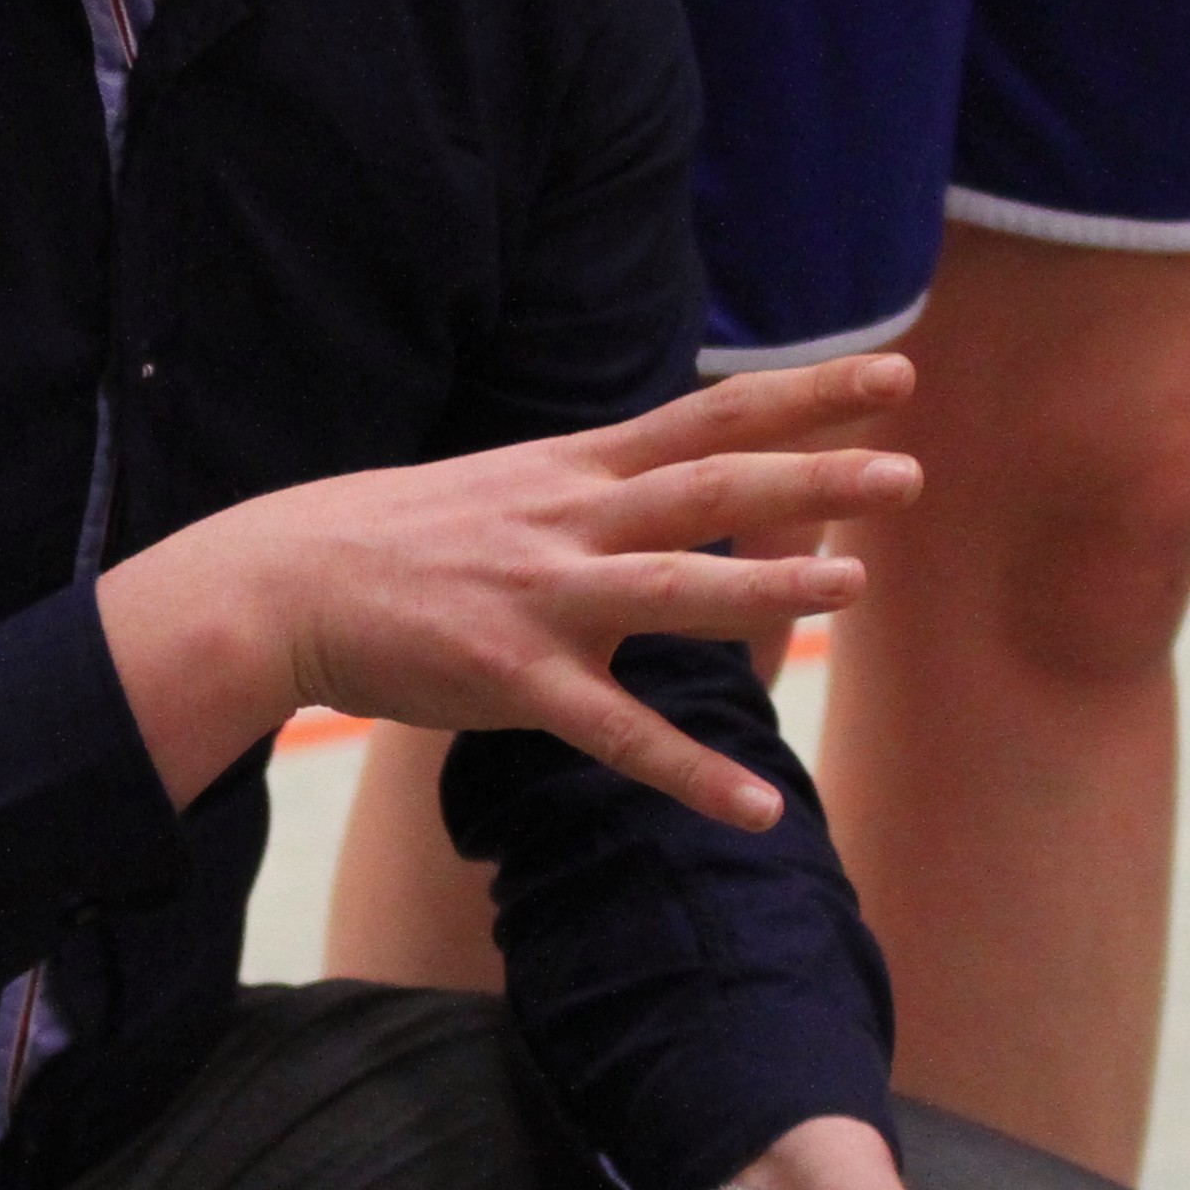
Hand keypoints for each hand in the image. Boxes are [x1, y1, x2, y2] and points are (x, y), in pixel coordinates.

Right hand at [100, 352, 918, 821]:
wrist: (283, 583)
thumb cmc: (394, 539)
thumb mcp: (506, 487)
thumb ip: (590, 490)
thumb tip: (666, 488)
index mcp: (573, 470)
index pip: (707, 418)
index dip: (803, 398)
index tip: (891, 378)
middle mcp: (571, 521)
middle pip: (708, 487)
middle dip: (811, 477)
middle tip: (906, 473)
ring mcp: (545, 599)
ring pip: (674, 586)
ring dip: (768, 587)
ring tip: (856, 587)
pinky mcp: (516, 680)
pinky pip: (619, 733)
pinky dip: (691, 774)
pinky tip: (755, 811)